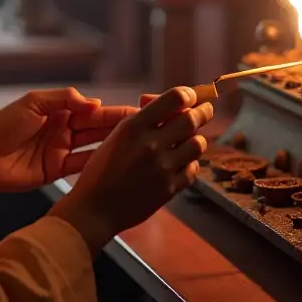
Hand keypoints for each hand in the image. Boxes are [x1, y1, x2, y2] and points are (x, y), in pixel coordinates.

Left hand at [0, 87, 136, 198]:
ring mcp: (61, 150)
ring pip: (94, 146)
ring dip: (114, 145)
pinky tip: (118, 162)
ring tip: (139, 146)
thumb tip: (93, 102)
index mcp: (58, 110)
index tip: (137, 109)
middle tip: (147, 128)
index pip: (92, 109)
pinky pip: (82, 165)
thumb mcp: (33, 104)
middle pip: (97, 127)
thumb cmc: (3, 126)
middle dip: (121, 127)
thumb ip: (63, 100)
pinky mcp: (57, 170)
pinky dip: (99, 163)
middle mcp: (64, 129)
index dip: (113, 109)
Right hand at [50, 86, 213, 254]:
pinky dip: (190, 163)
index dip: (189, 94)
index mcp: (134, 126)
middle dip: (203, 111)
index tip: (191, 96)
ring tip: (191, 139)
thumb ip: (143, 119)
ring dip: (196, 138)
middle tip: (206, 110)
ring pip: (198, 144)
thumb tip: (169, 105)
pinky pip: (193, 169)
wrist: (95, 208)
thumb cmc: (102, 168)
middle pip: (191, 119)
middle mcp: (151, 144)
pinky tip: (182, 162)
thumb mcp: (117, 135)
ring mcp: (162, 168)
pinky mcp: (169, 189)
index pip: (174, 98)